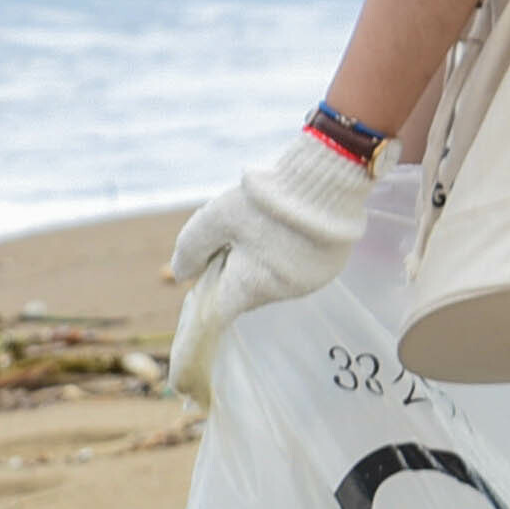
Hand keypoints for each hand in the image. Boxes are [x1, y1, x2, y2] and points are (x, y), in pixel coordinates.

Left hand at [165, 132, 375, 405]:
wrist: (326, 176)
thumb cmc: (265, 199)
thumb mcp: (216, 217)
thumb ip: (192, 247)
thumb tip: (180, 275)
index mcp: (251, 285)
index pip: (219, 314)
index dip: (203, 318)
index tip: (191, 332)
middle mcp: (281, 293)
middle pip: (247, 293)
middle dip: (236, 274)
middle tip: (232, 242)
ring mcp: (310, 283)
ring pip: (273, 282)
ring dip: (262, 265)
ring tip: (265, 229)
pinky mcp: (329, 269)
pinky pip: (298, 272)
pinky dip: (287, 259)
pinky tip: (289, 232)